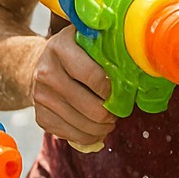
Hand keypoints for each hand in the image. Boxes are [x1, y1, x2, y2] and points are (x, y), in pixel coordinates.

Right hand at [31, 26, 114, 148]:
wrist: (42, 65)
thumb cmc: (76, 54)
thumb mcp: (89, 41)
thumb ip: (109, 48)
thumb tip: (138, 69)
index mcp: (61, 47)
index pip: (94, 76)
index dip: (113, 90)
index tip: (121, 92)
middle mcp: (45, 72)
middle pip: (91, 107)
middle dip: (110, 115)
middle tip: (117, 112)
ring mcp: (40, 96)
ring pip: (83, 126)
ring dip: (102, 128)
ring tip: (108, 121)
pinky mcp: (40, 117)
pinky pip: (72, 137)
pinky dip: (89, 137)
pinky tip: (94, 128)